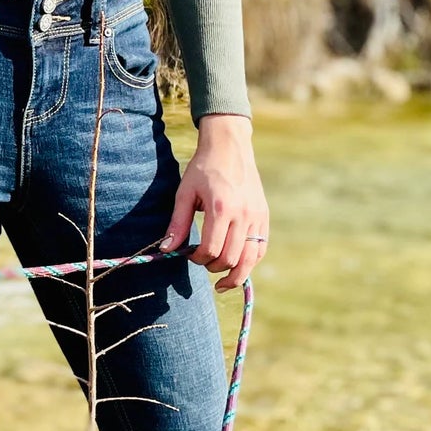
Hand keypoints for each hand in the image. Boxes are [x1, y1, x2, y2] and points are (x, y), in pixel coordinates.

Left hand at [161, 114, 268, 292]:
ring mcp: (257, 216)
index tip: (189, 254)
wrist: (229, 147)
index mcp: (221, 207)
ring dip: (235, 274)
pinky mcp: (264, 216)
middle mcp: (243, 214)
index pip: (211, 249)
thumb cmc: (203, 169)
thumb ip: (177, 224)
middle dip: (213, 267)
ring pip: (250, 259)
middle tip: (201, 261)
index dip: (197, 258)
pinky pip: (260, 248)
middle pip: (231, 258)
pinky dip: (250, 261)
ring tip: (222, 282)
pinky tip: (237, 264)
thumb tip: (167, 250)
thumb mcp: (185, 193)